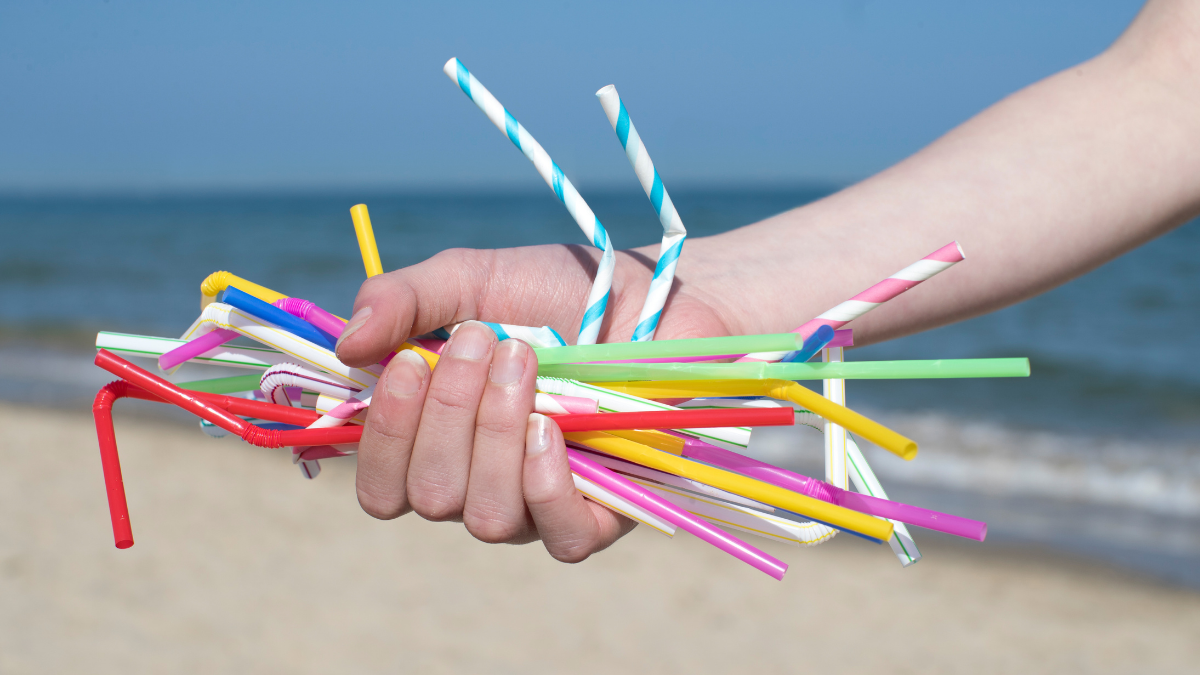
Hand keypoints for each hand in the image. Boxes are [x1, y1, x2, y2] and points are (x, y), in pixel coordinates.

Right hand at [334, 243, 735, 560]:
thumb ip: (403, 300)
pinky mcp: (601, 514)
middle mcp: (479, 483)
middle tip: (484, 341)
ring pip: (485, 517)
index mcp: (437, 441)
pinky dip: (545, 484)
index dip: (384, 437)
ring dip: (495, 434)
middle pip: (429, 496)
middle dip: (449, 413)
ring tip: (525, 362)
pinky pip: (558, 537)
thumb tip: (345, 346)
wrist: (652, 295)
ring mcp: (537, 504)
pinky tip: (552, 428)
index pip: (380, 486)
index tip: (408, 362)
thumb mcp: (472, 279)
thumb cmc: (556, 291)